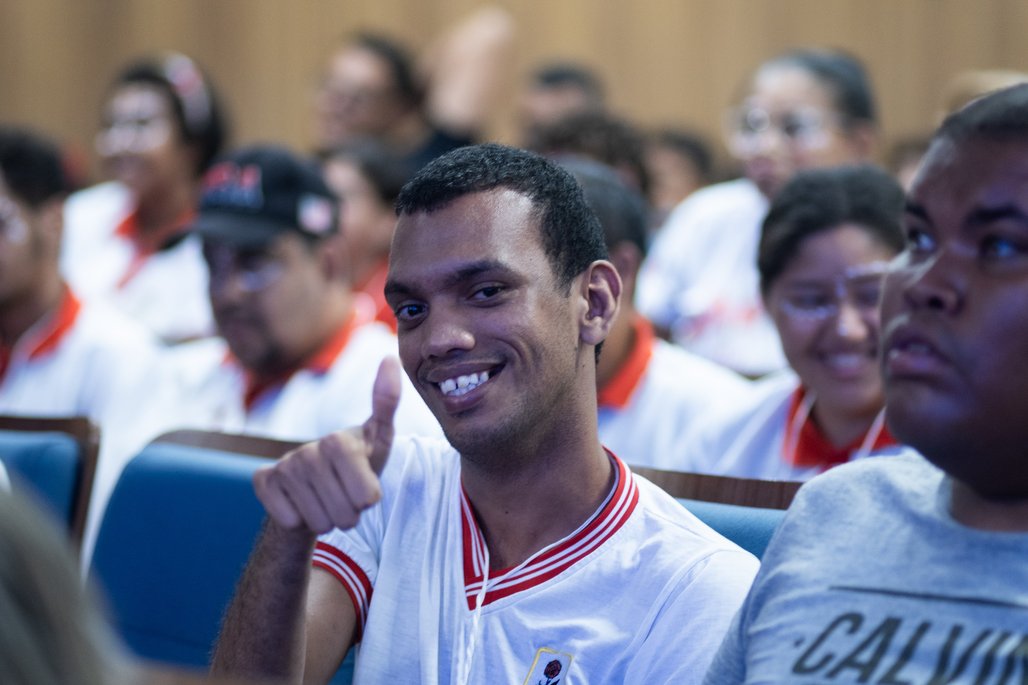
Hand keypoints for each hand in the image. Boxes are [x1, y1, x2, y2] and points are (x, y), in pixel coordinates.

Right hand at [253, 357, 400, 533]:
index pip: (365, 494)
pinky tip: (302, 508)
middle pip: (342, 509)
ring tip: (329, 507)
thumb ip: (387, 404)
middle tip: (347, 504)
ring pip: (317, 519)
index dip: (368, 501)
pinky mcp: (262, 480)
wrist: (317, 491)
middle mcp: (307, 450)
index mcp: (338, 440)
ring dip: (328, 521)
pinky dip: (300, 522)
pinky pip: (289, 518)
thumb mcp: (379, 440)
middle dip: (351, 516)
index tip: (368, 495)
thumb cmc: (357, 464)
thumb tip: (390, 357)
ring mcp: (284, 464)